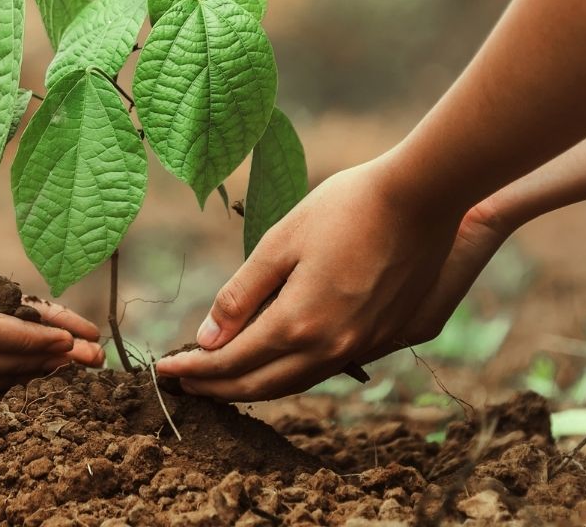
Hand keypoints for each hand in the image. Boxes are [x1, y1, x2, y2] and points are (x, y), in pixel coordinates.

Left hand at [155, 158, 469, 400]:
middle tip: (185, 383)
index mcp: (299, 323)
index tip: (163, 370)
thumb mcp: (280, 242)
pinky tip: (277, 361)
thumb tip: (206, 339)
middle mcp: (331, 347)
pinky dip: (291, 373)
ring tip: (222, 378)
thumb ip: (240, 295)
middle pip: (261, 385)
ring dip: (254, 385)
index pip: (232, 361)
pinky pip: (326, 370)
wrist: (422, 198)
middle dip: (218, 387)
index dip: (195, 368)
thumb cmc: (347, 208)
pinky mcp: (384, 338)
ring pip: (295, 383)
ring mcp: (361, 346)